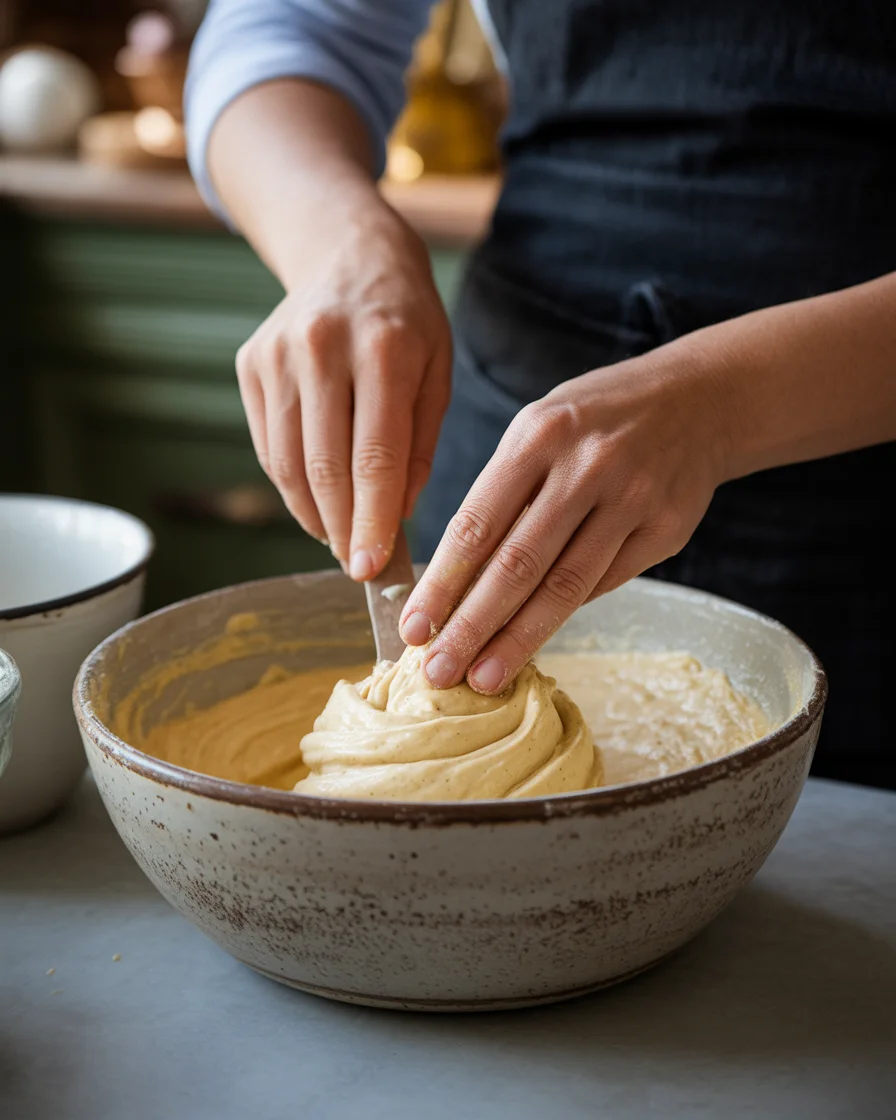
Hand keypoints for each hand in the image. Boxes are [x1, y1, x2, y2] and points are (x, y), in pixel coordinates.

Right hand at [235, 195, 451, 578]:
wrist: (348, 254)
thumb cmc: (407, 322)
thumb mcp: (437, 372)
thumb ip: (421, 444)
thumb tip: (399, 516)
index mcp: (384, 347)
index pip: (375, 456)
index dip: (372, 520)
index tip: (373, 567)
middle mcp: (322, 347)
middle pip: (325, 467)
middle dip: (341, 529)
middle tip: (358, 567)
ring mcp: (278, 355)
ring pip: (288, 463)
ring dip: (314, 515)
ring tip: (340, 539)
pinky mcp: (251, 365)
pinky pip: (269, 447)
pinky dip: (292, 486)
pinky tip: (317, 504)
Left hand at [400, 336, 731, 691]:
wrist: (698, 399)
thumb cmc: (597, 419)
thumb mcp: (540, 429)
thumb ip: (503, 494)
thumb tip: (457, 581)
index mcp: (538, 435)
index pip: (477, 525)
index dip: (442, 584)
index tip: (414, 628)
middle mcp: (585, 467)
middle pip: (517, 566)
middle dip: (471, 626)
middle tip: (439, 671)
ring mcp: (631, 500)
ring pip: (564, 587)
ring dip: (517, 640)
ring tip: (483, 678)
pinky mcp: (665, 530)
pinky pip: (604, 584)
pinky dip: (564, 614)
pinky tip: (534, 641)